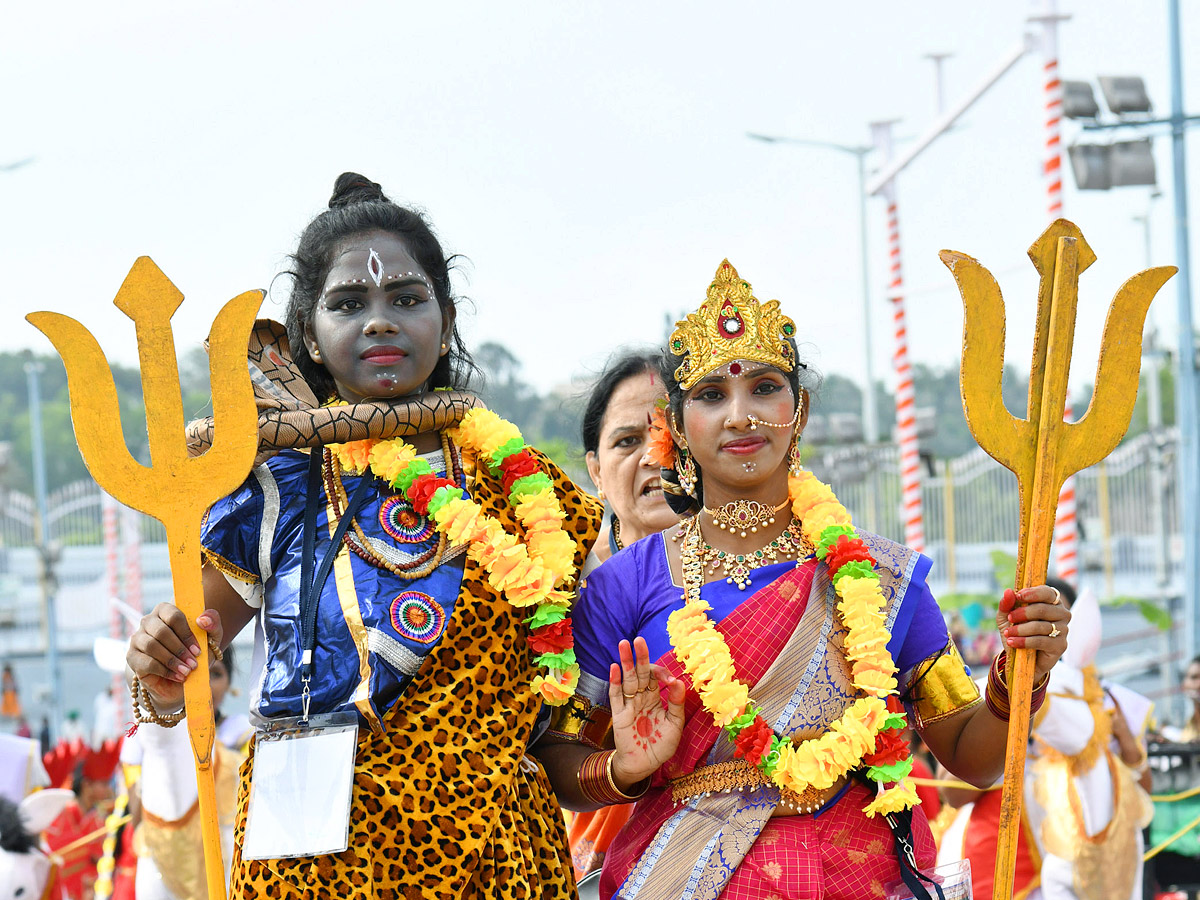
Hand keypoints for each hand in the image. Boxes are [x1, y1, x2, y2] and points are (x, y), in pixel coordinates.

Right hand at [126, 603, 223, 710]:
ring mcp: (137, 639)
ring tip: (187, 671)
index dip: (186, 634)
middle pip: (161, 631)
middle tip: (193, 664)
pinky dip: (165, 671)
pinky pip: (146, 662)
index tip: (198, 650)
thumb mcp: (211, 638)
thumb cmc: (196, 651)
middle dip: (179, 649)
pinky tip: (178, 676)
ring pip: (151, 646)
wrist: (183, 676)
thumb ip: (212, 623)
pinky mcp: (132, 657)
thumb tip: (202, 620)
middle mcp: (148, 622)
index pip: (173, 615)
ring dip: (172, 661)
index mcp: (165, 610)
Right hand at [608, 637, 685, 790]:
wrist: (645, 765)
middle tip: (638, 639)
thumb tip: (679, 681)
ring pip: (627, 680)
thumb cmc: (661, 745)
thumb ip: (676, 703)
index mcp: (655, 698)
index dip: (662, 673)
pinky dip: (615, 682)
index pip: (656, 678)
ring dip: (626, 663)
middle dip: (639, 657)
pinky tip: (615, 668)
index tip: (670, 680)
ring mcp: (629, 705)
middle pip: (640, 673)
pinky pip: (616, 696)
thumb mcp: (675, 724)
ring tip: (623, 645)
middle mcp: (641, 698)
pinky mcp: (619, 715)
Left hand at [997, 586, 1069, 681]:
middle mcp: (1062, 614)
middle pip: (1043, 609)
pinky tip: (1012, 642)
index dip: (1033, 593)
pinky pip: (1041, 641)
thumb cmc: (1017, 632)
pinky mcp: (1061, 645)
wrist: (1022, 658)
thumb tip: (1008, 592)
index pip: (1047, 592)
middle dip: (1023, 613)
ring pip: (1041, 626)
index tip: (1018, 596)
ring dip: (1020, 629)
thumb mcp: (1006, 618)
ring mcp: (1063, 630)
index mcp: (1051, 602)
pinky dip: (1024, 641)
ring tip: (1008, 633)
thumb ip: (1006, 604)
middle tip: (1010, 618)